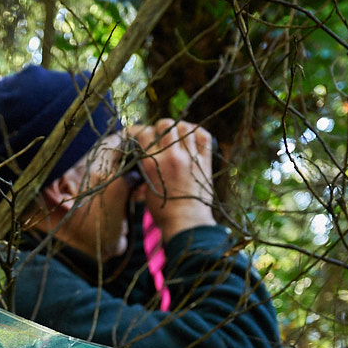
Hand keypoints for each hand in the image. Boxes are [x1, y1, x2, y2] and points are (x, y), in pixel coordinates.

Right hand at [130, 119, 216, 240]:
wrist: (187, 223)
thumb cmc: (163, 211)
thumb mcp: (146, 188)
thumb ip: (145, 168)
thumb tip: (144, 154)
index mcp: (153, 163)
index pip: (145, 133)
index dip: (142, 131)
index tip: (142, 136)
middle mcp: (172, 156)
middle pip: (165, 124)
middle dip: (161, 128)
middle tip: (161, 136)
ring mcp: (190, 157)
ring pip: (185, 127)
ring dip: (179, 129)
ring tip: (177, 136)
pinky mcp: (205, 161)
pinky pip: (203, 135)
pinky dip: (197, 132)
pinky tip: (192, 137)